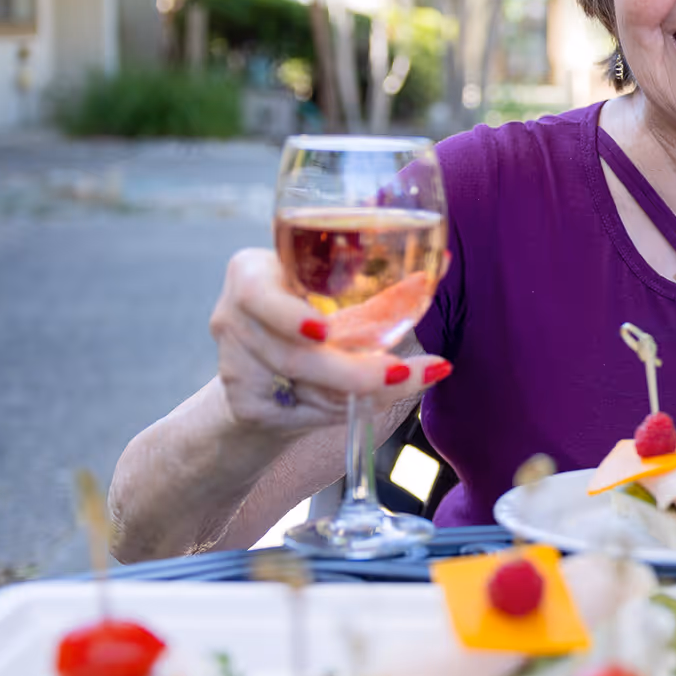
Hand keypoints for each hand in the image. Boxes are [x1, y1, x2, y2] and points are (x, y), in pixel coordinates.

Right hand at [209, 249, 449, 435]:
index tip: (324, 331)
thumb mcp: (336, 296)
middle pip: (292, 356)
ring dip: (359, 390)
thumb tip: (442, 263)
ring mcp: (233, 365)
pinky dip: (344, 408)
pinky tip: (371, 400)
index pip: (256, 294)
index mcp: (251, 273)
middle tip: (402, 372)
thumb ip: (381, 287)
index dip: (288, 316)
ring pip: (303, 388)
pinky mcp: (244, 404)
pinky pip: (303, 412)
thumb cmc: (311, 318)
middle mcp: (232, 317)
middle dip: (351, 371)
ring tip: (406, 379)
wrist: (266, 368)